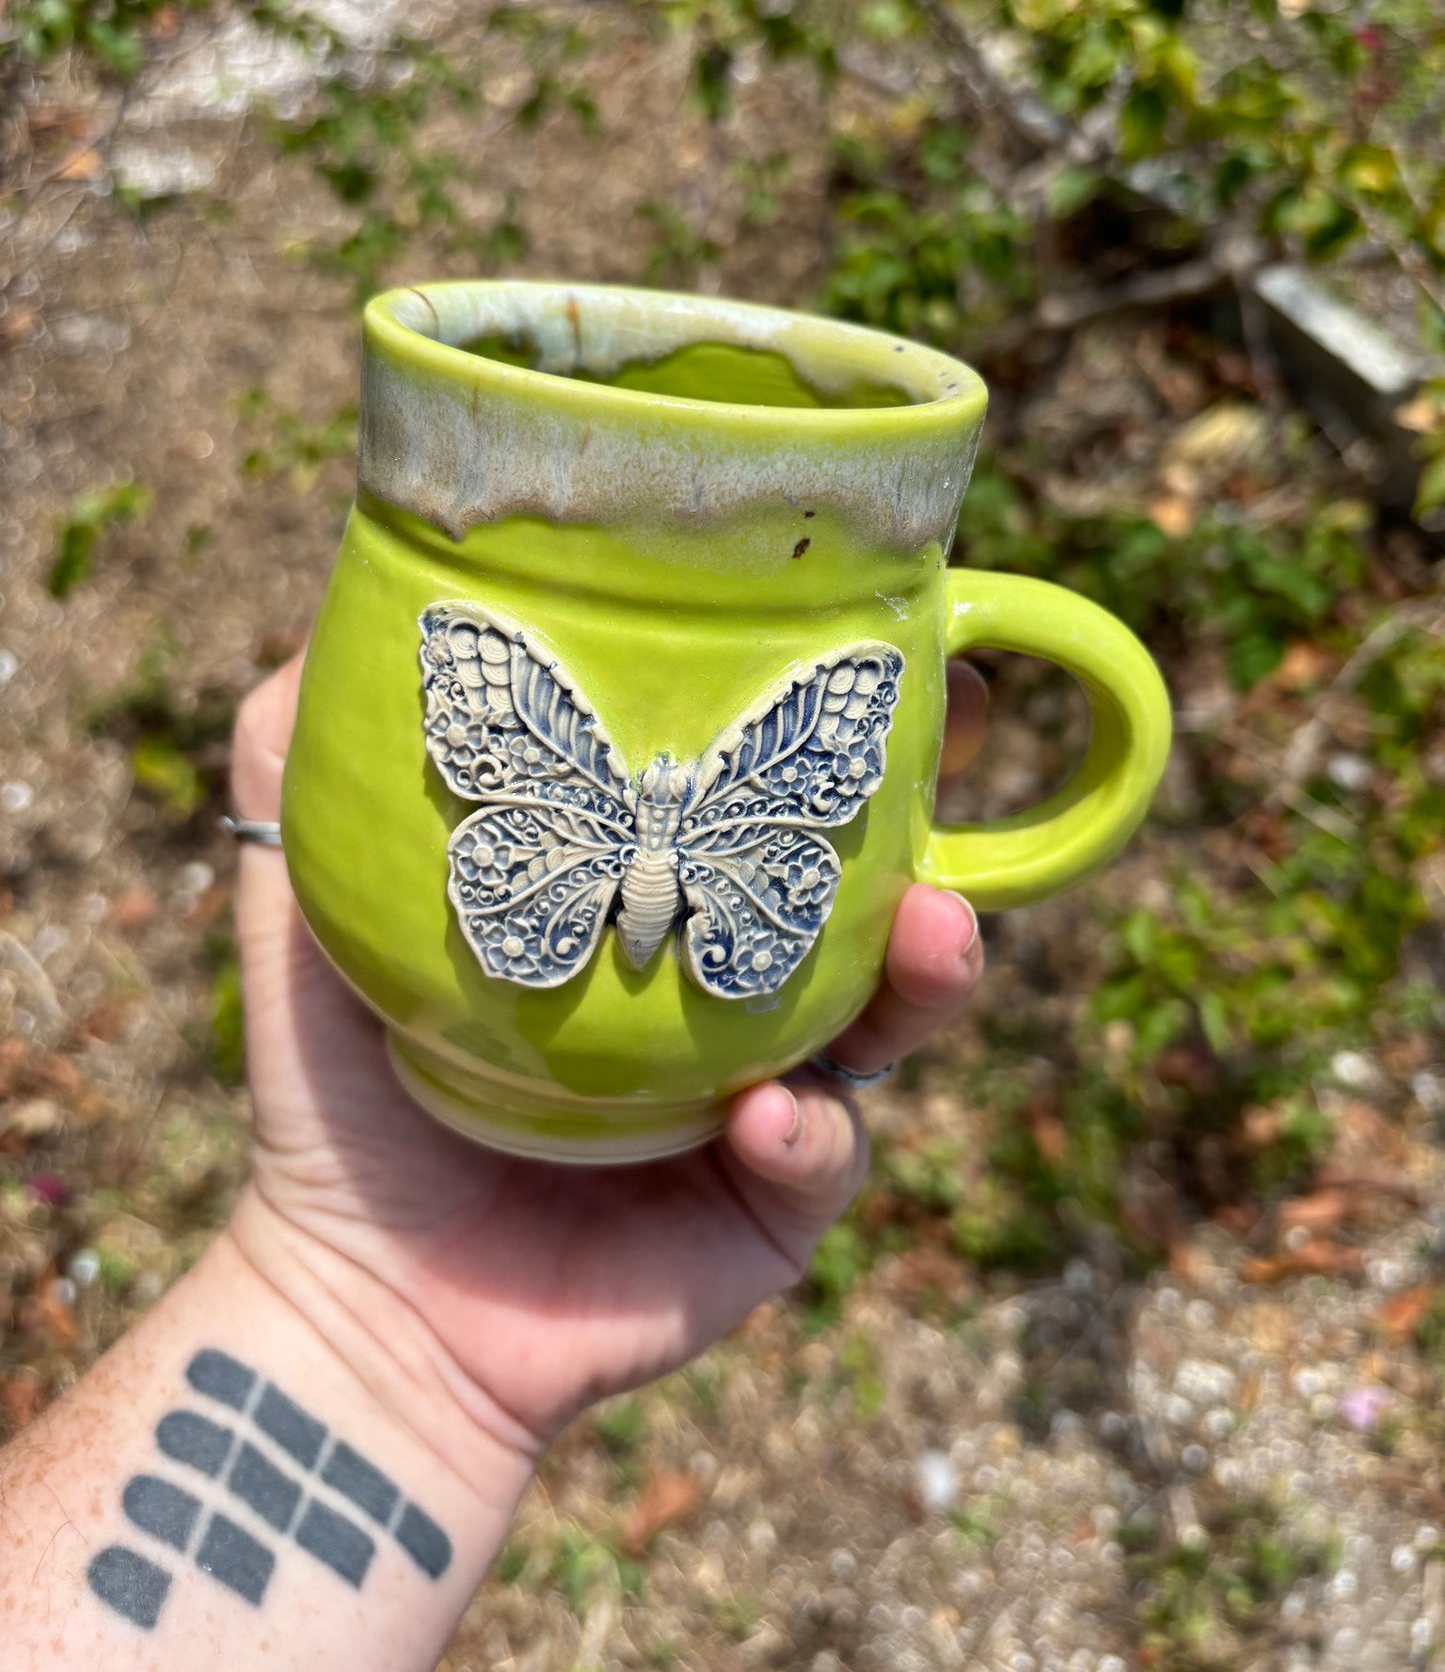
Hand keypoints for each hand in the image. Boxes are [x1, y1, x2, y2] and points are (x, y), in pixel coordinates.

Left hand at [227, 653, 987, 1465]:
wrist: (363, 1294)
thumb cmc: (347, 1099)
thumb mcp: (313, 911)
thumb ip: (309, 767)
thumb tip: (343, 608)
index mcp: (656, 906)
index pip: (763, 798)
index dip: (828, 723)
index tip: (883, 642)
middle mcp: (734, 989)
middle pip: (869, 885)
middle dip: (933, 806)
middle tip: (963, 733)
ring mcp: (773, 1095)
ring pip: (895, 1016)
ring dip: (930, 968)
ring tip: (933, 928)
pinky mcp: (774, 1206)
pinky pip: (825, 1158)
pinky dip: (807, 1133)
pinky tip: (764, 1117)